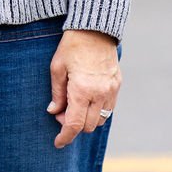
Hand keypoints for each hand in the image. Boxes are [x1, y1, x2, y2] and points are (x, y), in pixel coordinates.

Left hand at [48, 29, 120, 147]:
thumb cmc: (72, 46)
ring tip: (74, 104)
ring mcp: (111, 91)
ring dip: (87, 119)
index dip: (65, 137)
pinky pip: (108, 109)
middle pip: (88, 126)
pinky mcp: (117, 85)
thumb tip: (54, 111)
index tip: (58, 143)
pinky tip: (87, 98)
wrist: (95, 28)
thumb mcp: (57, 67)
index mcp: (82, 90)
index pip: (75, 124)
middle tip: (62, 112)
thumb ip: (57, 93)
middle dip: (73, 125)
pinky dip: (97, 111)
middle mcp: (100, 94)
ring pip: (100, 120)